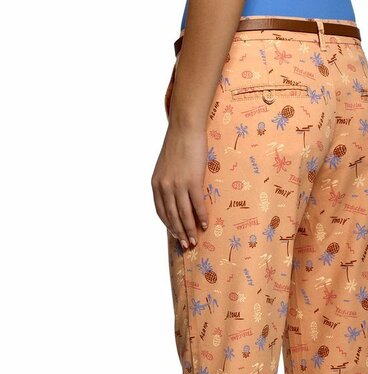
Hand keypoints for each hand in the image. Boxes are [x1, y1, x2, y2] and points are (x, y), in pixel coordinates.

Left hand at [151, 123, 208, 248]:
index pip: (161, 212)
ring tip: (195, 240)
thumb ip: (168, 183)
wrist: (185, 128)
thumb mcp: (166, 167)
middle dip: (180, 233)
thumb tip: (176, 198)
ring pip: (184, 214)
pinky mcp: (192, 180)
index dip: (169, 226)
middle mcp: (165, 186)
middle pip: (173, 216)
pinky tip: (205, 225)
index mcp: (156, 184)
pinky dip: (201, 216)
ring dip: (190, 229)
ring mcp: (178, 184)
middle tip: (187, 245)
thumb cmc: (178, 146)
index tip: (176, 236)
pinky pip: (197, 204)